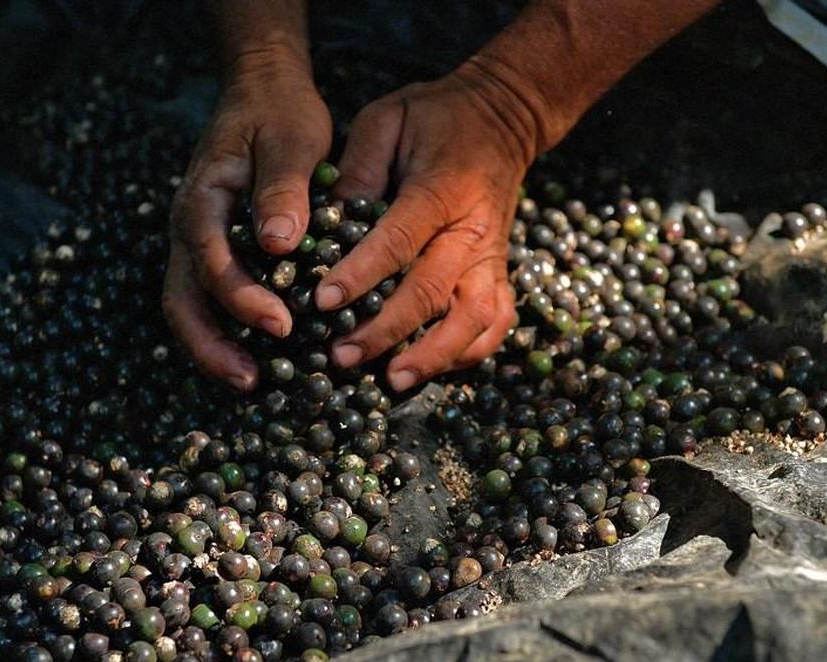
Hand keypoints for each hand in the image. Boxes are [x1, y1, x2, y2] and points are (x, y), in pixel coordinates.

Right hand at [162, 50, 331, 390]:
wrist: (260, 90)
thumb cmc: (279, 112)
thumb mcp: (291, 140)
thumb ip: (283, 188)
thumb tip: (278, 245)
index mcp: (202, 201)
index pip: (211, 262)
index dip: (242, 300)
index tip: (282, 326)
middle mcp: (188, 228)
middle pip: (181, 299)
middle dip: (211, 346)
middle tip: (250, 382)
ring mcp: (196, 242)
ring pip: (187, 305)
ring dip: (213, 348)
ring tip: (250, 383)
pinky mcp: (213, 249)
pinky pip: (208, 299)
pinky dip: (226, 331)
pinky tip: (258, 355)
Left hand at [317, 60, 557, 390]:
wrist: (504, 116)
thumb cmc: (434, 118)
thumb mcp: (387, 120)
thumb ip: (359, 167)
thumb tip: (327, 220)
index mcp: (441, 189)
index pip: (398, 240)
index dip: (360, 275)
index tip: (323, 301)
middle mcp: (471, 231)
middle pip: (432, 291)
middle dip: (385, 330)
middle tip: (341, 355)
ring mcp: (491, 257)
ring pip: (473, 318)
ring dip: (434, 355)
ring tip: (392, 380)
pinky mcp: (499, 272)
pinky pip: (495, 323)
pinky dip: (469, 353)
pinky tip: (433, 371)